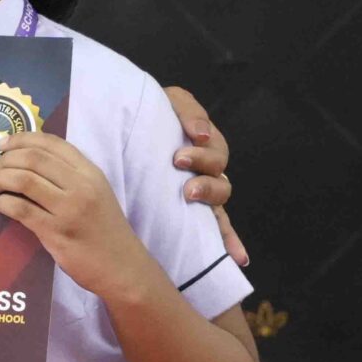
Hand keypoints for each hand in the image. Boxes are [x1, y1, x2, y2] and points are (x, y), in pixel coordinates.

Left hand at [0, 132, 158, 302]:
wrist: (121, 266)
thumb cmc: (104, 228)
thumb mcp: (96, 191)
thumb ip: (70, 174)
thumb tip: (27, 158)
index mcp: (90, 172)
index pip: (52, 143)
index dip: (22, 138)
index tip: (3, 144)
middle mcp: (81, 186)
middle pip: (33, 158)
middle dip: (7, 159)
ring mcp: (68, 209)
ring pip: (24, 180)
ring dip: (3, 178)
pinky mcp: (56, 232)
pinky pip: (21, 209)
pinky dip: (4, 203)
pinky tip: (2, 205)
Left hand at [164, 86, 246, 265]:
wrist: (123, 135)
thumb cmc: (147, 119)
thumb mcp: (166, 103)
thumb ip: (187, 111)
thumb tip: (201, 133)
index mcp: (201, 142)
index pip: (214, 144)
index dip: (203, 145)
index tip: (183, 146)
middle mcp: (205, 168)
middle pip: (218, 169)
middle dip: (202, 166)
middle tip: (179, 163)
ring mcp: (201, 192)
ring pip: (219, 196)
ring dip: (209, 193)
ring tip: (190, 194)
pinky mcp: (194, 215)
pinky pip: (218, 229)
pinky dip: (230, 242)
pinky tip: (238, 258)